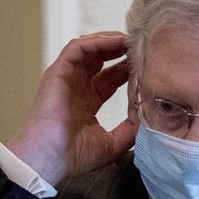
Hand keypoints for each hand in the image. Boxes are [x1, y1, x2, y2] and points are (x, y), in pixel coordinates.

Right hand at [6, 32, 137, 185]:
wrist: (50, 159)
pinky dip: (98, 41)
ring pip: (90, 48)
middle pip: (102, 60)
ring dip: (111, 41)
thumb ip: (131, 129)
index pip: (111, 79)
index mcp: (87, 103)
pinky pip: (78, 47)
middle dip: (122, 52)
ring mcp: (66, 78)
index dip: (129, 71)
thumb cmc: (74, 156)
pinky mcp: (58, 71)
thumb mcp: (113, 143)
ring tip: (132, 40)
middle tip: (142, 48)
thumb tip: (149, 116)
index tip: (147, 67)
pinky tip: (117, 41)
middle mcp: (76, 87)